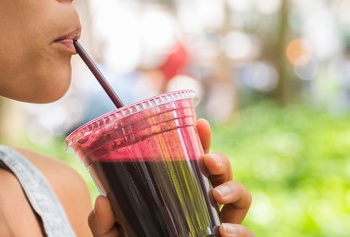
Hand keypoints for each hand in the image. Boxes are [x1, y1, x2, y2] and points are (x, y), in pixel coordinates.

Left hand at [87, 118, 254, 236]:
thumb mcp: (112, 232)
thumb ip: (103, 221)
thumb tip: (104, 201)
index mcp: (180, 191)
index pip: (194, 160)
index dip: (201, 140)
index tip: (200, 124)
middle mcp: (203, 203)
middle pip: (222, 173)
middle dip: (221, 160)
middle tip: (208, 161)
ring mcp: (217, 223)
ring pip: (241, 198)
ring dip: (235, 189)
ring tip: (217, 194)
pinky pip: (246, 234)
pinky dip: (241, 231)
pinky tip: (224, 231)